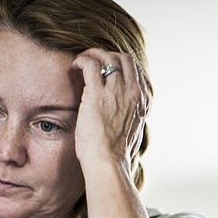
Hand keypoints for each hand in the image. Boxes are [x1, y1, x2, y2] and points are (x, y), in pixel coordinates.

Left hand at [71, 49, 149, 175]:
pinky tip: (74, 67)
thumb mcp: (133, 134)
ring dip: (92, 54)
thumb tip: (124, 118)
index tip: (107, 70)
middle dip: (107, 55)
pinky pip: (90, 64)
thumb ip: (131, 119)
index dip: (120, 66)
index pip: (136, 71)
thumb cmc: (117, 156)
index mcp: (143, 102)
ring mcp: (117, 91)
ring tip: (81, 61)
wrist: (109, 164)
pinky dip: (81, 60)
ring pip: (107, 56)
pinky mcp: (97, 93)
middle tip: (93, 60)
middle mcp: (133, 92)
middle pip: (124, 58)